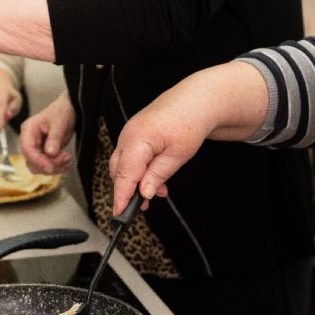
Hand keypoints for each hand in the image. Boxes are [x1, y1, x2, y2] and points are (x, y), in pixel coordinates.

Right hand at [20, 95, 75, 174]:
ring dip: (54, 167)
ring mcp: (36, 148)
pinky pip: (47, 165)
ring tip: (68, 159)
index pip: (28, 149)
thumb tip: (50, 153)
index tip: (50, 167)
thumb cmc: (61, 112)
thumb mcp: (59, 123)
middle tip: (66, 158)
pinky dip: (58, 167)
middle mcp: (29, 140)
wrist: (68, 111)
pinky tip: (67, 162)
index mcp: (29, 129)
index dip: (37, 160)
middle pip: (32, 161)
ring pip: (39, 166)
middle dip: (49, 164)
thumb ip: (54, 138)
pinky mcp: (43, 153)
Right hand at [108, 84, 216, 214]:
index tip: (119, 214)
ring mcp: (129, 134)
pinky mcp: (134, 135)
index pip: (125, 174)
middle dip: (128, 191)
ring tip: (158, 193)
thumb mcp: (178, 155)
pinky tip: (155, 179)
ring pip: (124, 165)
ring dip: (136, 182)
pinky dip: (139, 170)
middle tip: (142, 207)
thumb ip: (158, 175)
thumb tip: (144, 193)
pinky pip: (130, 157)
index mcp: (138, 139)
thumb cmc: (189, 123)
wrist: (195, 101)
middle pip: (119, 171)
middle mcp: (128, 135)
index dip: (121, 196)